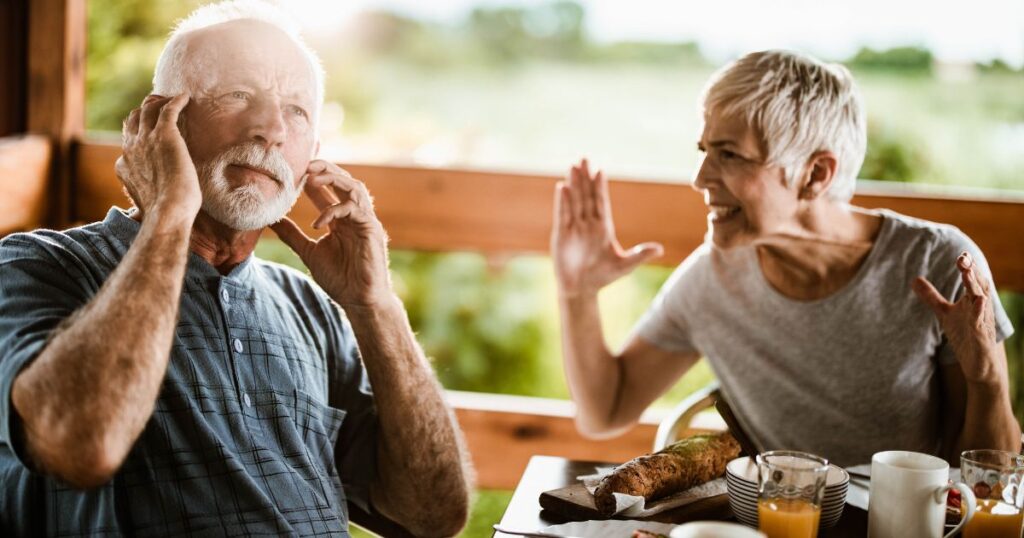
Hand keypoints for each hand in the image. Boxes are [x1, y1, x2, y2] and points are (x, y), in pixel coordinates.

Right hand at [116, 94, 200, 219]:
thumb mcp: (147, 203)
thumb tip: (143, 205)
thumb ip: (143, 195)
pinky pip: (168, 109)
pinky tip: (186, 97)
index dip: (138, 131)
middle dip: (145, 109)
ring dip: (159, 101)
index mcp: (124, 165)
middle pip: (134, 119)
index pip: (128, 140)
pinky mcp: (164, 135)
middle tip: (160, 106)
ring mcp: (146, 140)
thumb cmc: (164, 214)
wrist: (168, 212)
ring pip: (148, 110)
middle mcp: (131, 149)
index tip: (150, 129)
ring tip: (172, 99)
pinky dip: (176, 101)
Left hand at [270, 160, 392, 307]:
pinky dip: (334, 210)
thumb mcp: (308, 252)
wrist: (359, 300)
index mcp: (342, 219)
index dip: (314, 177)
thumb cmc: (340, 279)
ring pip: (355, 187)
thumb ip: (292, 235)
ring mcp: (365, 221)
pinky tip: (318, 222)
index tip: (293, 172)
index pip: (329, 189)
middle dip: (325, 169)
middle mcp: (355, 216)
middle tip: (304, 165)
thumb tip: (272, 220)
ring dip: (334, 178)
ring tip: (312, 178)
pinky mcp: (372, 230)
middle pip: (345, 180)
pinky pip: (354, 209)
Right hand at [551, 158, 662, 296]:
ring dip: (573, 184)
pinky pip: (562, 215)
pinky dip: (562, 202)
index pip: (601, 202)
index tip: (600, 170)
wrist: (581, 290)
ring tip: (572, 167)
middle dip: (585, 178)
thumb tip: (660, 249)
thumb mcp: (624, 266)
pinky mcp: (562, 235)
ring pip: (574, 201)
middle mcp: (588, 224)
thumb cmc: (603, 277)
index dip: (600, 187)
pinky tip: (562, 187)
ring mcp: (574, 228)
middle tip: (583, 159)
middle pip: (586, 196)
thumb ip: (640, 255)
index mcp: (603, 228)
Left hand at [913, 252, 1007, 385]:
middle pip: (978, 286)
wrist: (978, 365)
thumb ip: (932, 297)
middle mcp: (980, 309)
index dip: (968, 267)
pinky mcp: (982, 338)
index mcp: (972, 301)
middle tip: (963, 258)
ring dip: (974, 286)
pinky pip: (980, 324)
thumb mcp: (944, 314)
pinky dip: (978, 312)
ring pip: (981, 302)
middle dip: (972, 272)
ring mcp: (982, 323)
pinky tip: (978, 301)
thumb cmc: (965, 335)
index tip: (961, 254)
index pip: (972, 280)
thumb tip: (914, 279)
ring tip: (968, 272)